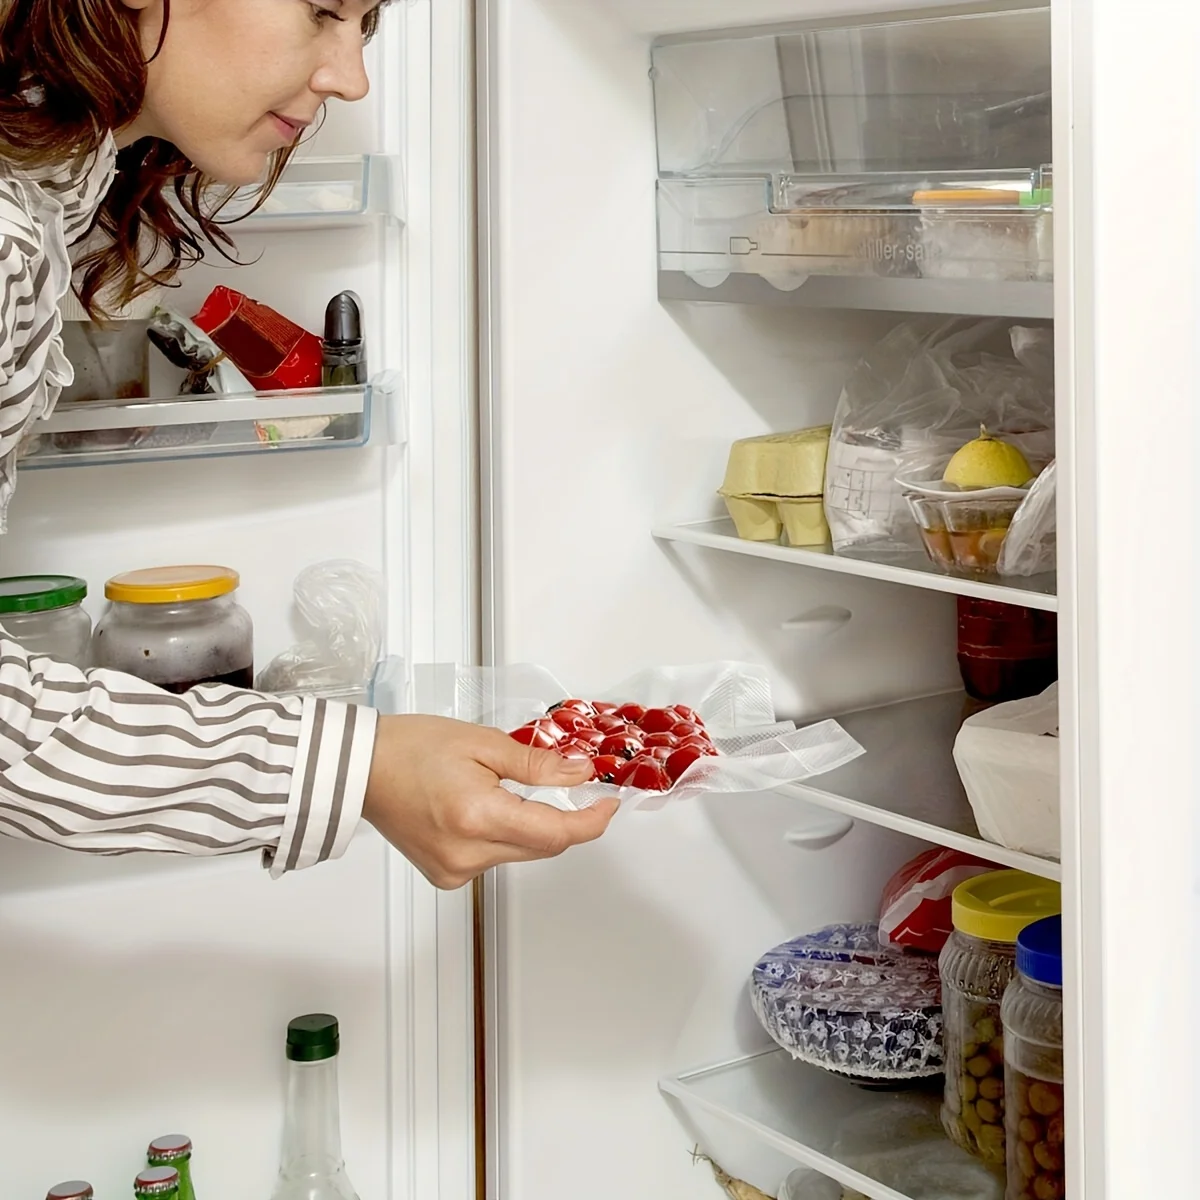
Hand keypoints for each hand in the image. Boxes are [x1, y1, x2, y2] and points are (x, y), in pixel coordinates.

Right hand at [362, 714, 619, 888]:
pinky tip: (483, 808)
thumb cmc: (411, 747)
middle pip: (542, 847)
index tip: (608, 803)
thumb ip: (536, 765)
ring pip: (520, 853)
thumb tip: (579, 774)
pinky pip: (494, 859)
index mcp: (478, 817)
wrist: (359, 769)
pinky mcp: (446, 876)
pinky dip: (503, 835)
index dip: (590, 821)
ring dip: (530, 824)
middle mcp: (468, 854)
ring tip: (503, 788)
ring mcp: (455, 871)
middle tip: (571, 785)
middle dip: (563, 818)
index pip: (556, 834)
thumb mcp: (483, 743)